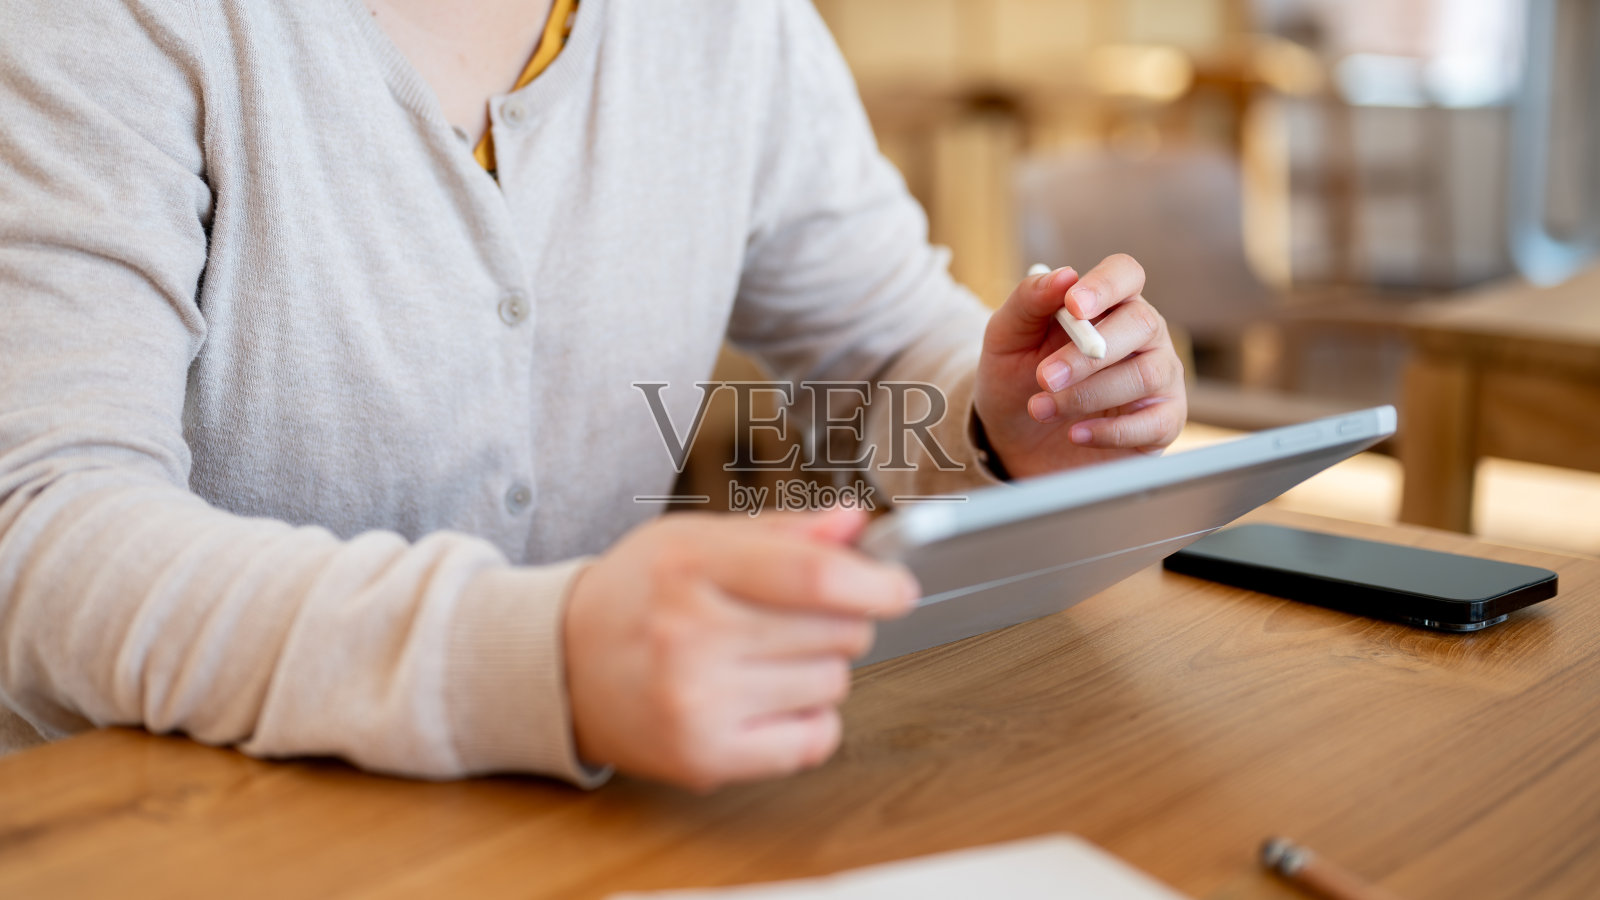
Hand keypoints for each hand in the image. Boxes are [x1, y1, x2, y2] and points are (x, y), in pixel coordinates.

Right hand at [562, 506, 917, 791]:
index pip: (813, 577)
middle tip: (800, 616)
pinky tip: (771, 697)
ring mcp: (698, 702)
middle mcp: (691, 635)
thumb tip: (856, 526)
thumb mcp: (696, 539)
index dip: (876, 582)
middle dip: (842, 619)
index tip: (897, 586)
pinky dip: (810, 718)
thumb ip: (782, 532)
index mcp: (692, 566)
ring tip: (765, 656)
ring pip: (832, 683)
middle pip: (836, 631)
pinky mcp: (706, 756)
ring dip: (820, 668)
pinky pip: (814, 739)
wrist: (561, 665)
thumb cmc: (637, 595)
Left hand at [974, 254, 1185, 477]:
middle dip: (1089, 353)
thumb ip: (1029, 301)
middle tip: (1044, 377)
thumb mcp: (1007, 337)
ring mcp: (1159, 376)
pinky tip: (1075, 434)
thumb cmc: (1016, 379)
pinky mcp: (1162, 422)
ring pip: (1147, 375)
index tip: (1073, 305)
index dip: (1105, 285)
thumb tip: (1064, 276)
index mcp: (1108, 303)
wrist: (1016, 441)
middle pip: (1142, 323)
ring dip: (1088, 394)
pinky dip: (1113, 431)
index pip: (1125, 273)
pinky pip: (1155, 423)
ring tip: (1041, 409)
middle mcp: (1142, 335)